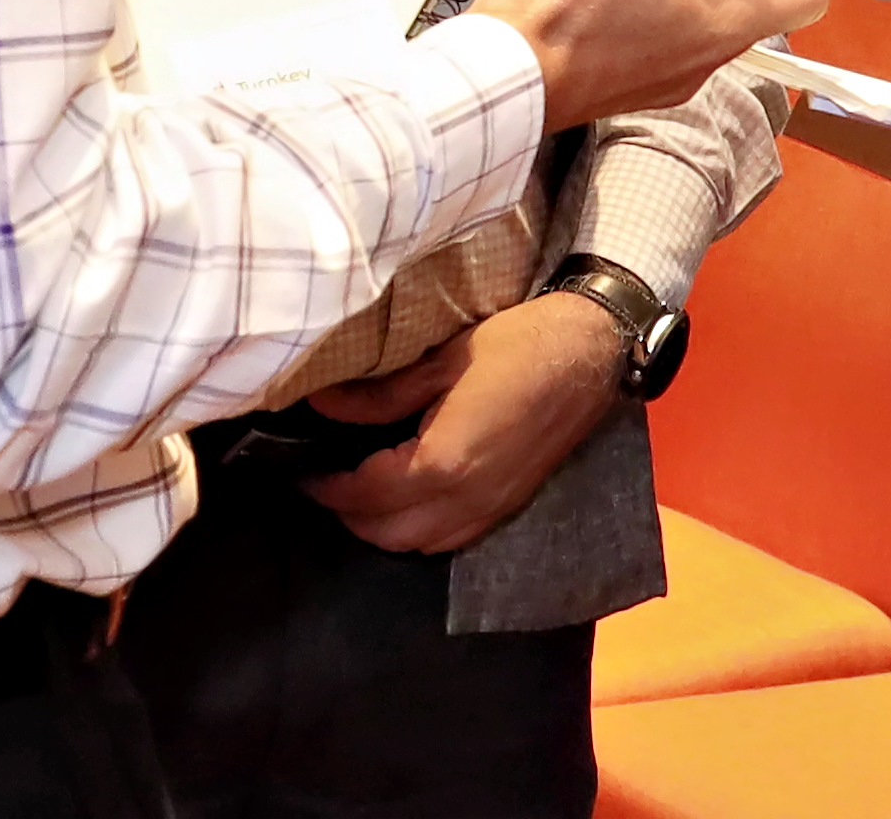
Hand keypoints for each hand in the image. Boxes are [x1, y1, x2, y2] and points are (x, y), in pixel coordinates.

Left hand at [300, 297, 626, 554]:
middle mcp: (466, 500)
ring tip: (361, 491)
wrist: (590, 352)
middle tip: (325, 480)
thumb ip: (379, 394)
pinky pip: (451, 540)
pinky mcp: (509, 507)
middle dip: (349, 514)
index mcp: (443, 463)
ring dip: (383, 529)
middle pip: (387, 534)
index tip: (300, 469)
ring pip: (420, 546)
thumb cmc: (517, 345)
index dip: (326, 486)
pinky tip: (409, 500)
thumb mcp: (441, 360)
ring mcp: (492, 510)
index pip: (366, 494)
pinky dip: (420, 532)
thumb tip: (321, 404)